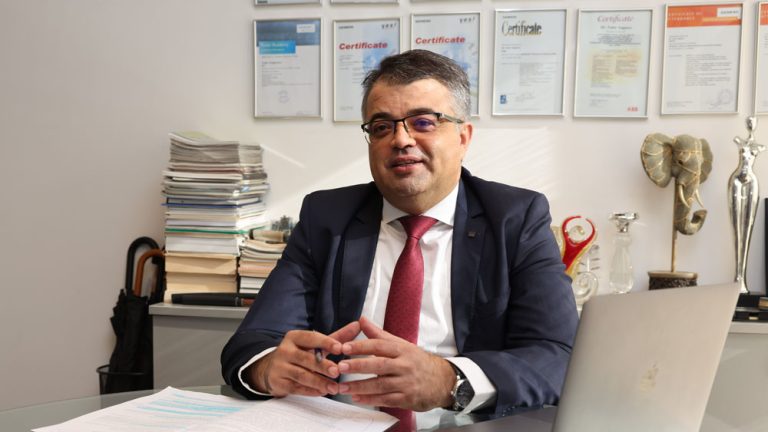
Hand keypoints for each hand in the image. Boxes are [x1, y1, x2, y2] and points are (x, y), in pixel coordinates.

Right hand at [249, 321, 360, 396]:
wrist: (271, 368)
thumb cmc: (300, 353)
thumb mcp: (315, 344)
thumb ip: (337, 337)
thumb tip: (358, 324)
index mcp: (294, 337)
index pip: (310, 338)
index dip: (325, 343)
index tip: (340, 348)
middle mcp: (285, 350)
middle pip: (306, 358)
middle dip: (322, 366)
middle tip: (337, 372)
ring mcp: (280, 367)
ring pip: (301, 375)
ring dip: (319, 382)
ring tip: (334, 388)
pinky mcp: (279, 382)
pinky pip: (296, 388)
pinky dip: (310, 391)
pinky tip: (322, 392)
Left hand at [337, 317, 455, 410]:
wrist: (442, 381)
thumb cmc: (417, 361)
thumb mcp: (401, 345)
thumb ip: (379, 334)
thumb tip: (362, 319)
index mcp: (402, 350)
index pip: (379, 345)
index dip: (361, 346)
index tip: (344, 347)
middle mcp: (405, 365)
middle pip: (379, 365)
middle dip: (358, 366)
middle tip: (340, 367)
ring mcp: (407, 383)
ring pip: (381, 385)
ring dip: (360, 386)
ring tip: (342, 387)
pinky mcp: (407, 399)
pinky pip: (386, 400)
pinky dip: (370, 400)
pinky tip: (357, 398)